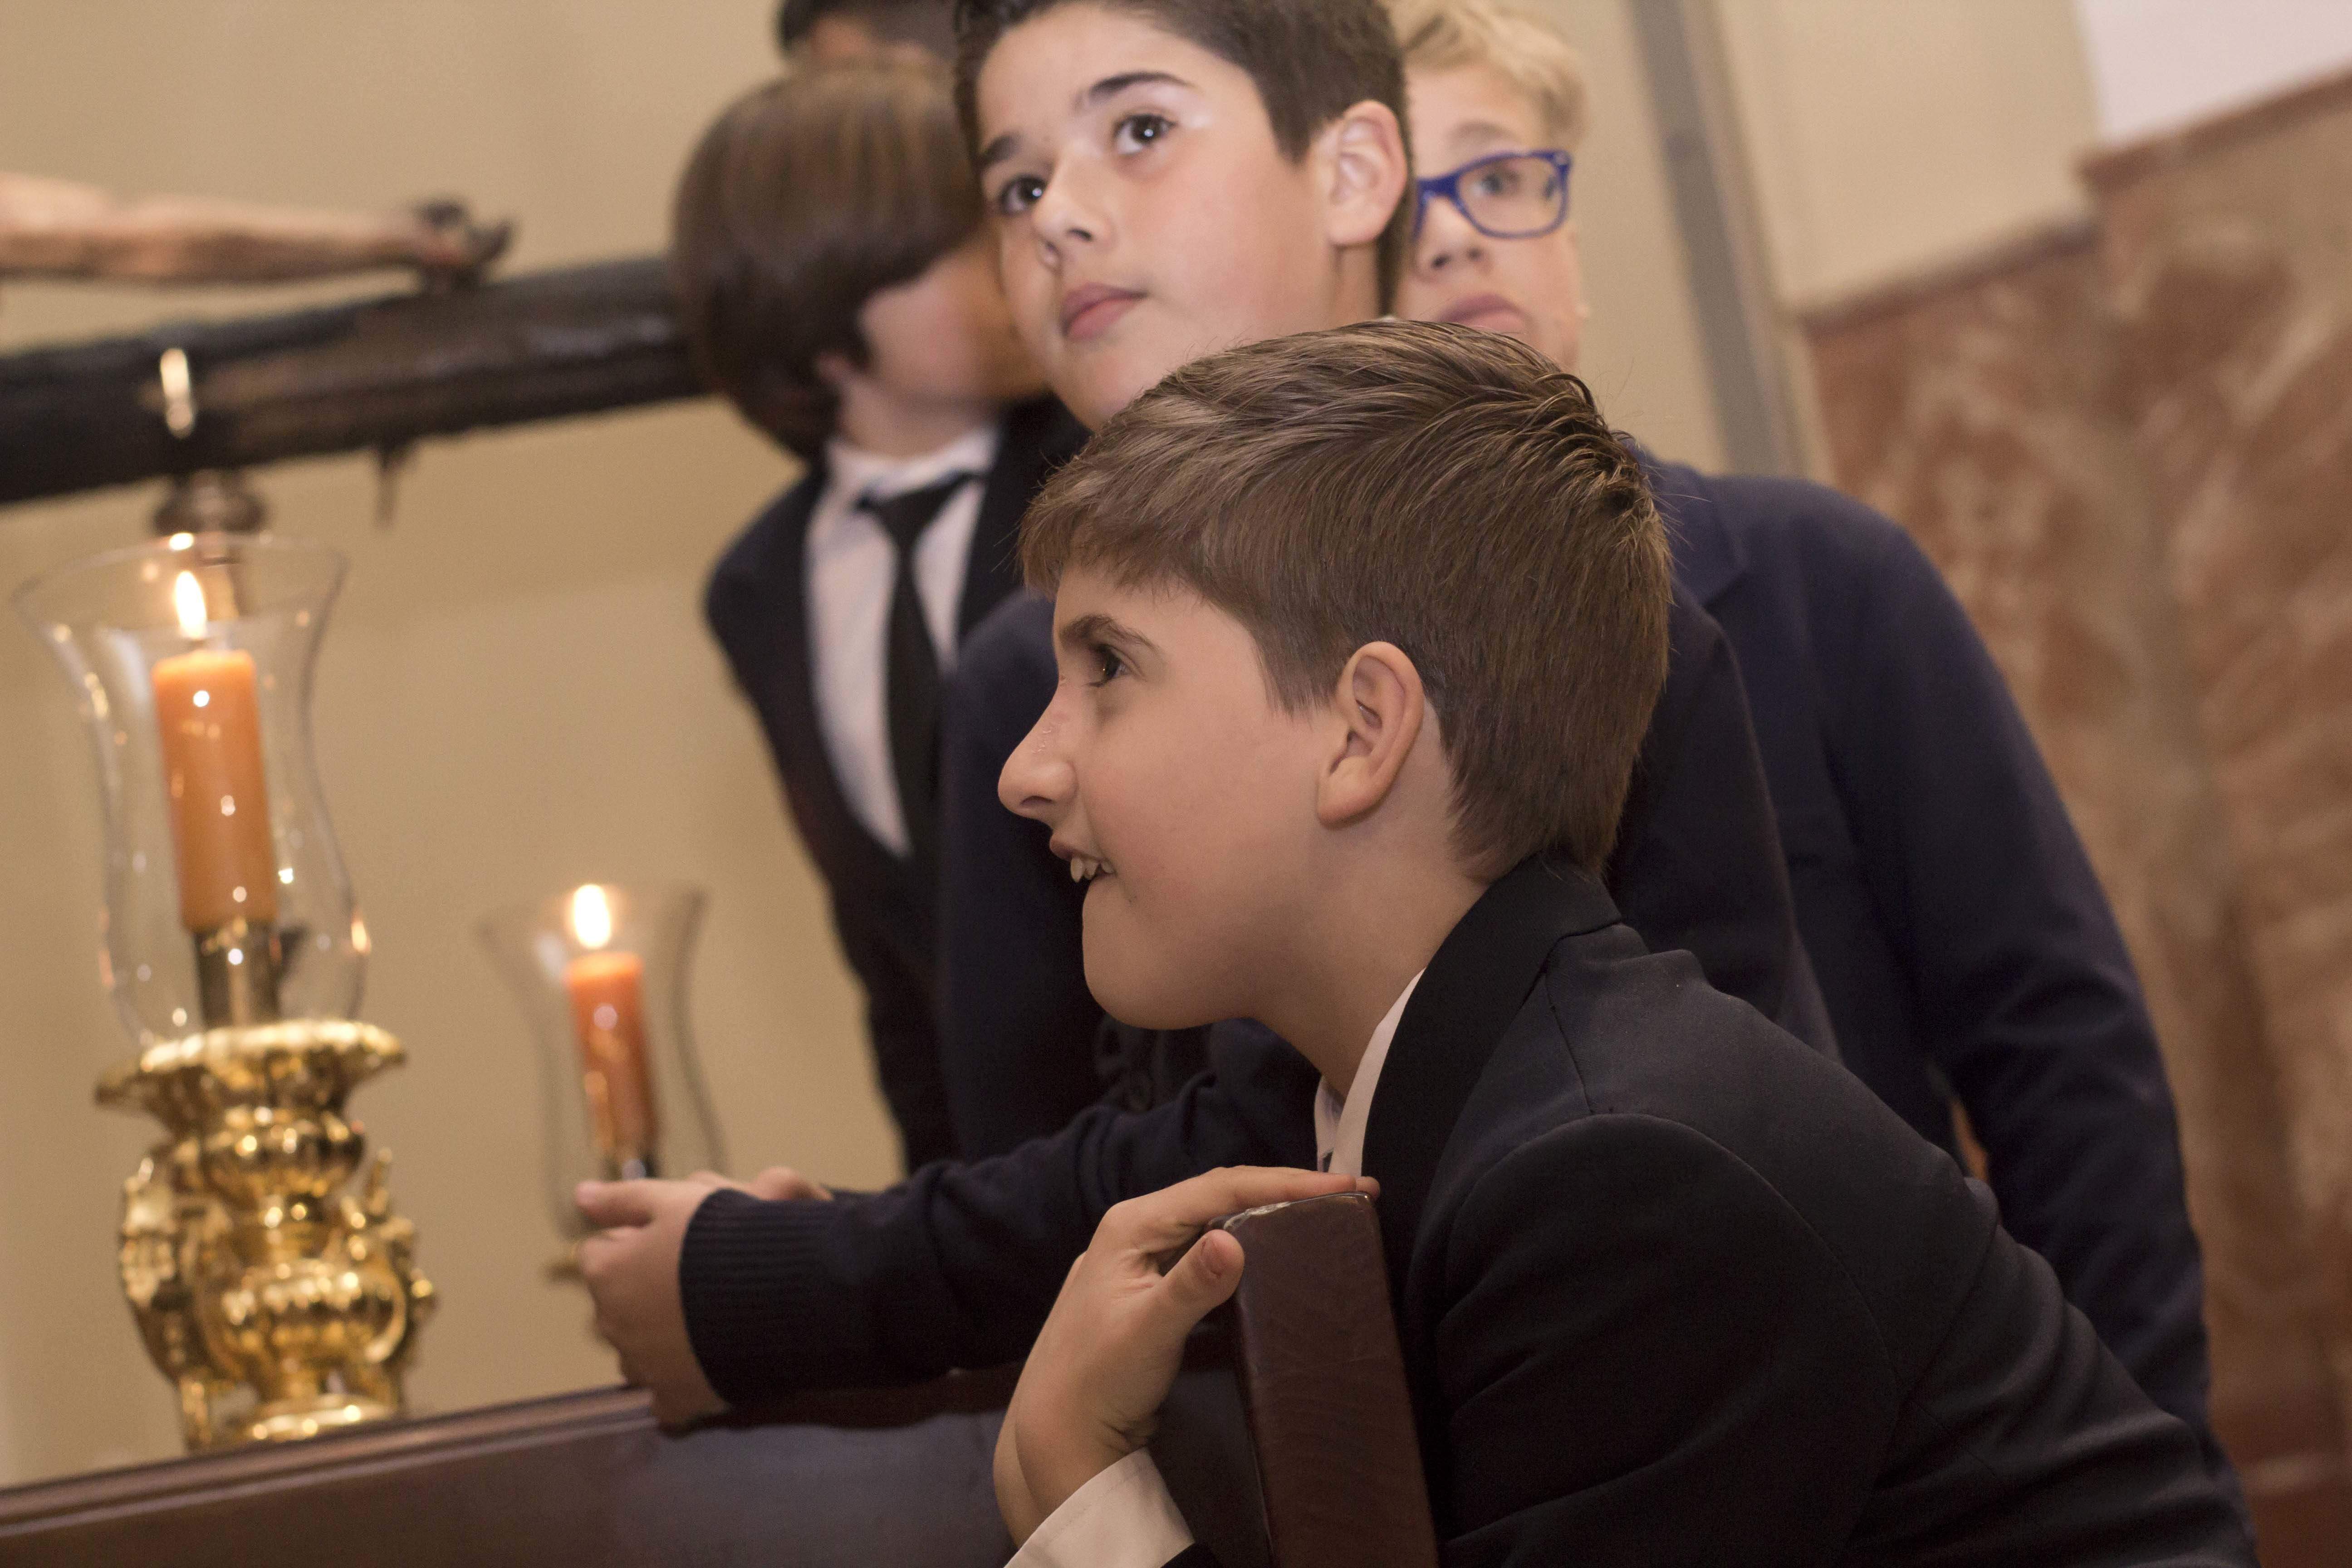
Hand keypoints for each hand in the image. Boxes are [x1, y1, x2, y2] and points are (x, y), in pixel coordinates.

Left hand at [574, 1168, 834, 1422]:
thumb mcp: (674, 1201)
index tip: (672, 1239)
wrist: (777, 1293)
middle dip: (643, 1289)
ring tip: (703, 1316)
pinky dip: (677, 1383)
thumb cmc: (722, 1237)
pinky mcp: (676, 1397)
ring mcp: (643, 1366)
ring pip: (635, 1350)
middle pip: (617, 1301)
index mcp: (607, 1272)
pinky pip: (664, 1397)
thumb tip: (580, 1196)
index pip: (598, 1252)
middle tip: (696, 1272)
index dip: (635, 1240)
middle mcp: (613, 1323)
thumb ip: (623, 1199)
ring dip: (655, 1336)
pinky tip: (703, 1363)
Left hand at [993, 1166, 1376, 1542]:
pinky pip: (1208, 1247)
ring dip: (1269, 1212)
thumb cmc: (1098, 1379)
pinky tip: (1275, 1248)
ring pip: (1217, 1218)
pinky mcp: (1154, 1283)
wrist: (1058, 1427)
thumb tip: (1235, 1240)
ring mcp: (1145, 1256)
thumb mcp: (1147, 1333)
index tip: (1343, 1184)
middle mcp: (1138, 1229)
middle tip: (1350, 1192)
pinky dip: (1248, 1242)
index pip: (1222, 1188)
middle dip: (1286, 1189)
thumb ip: (1191, 1286)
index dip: (1286, 1182)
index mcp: (1134, 1224)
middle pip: (1223, 1195)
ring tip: (1323, 1211)